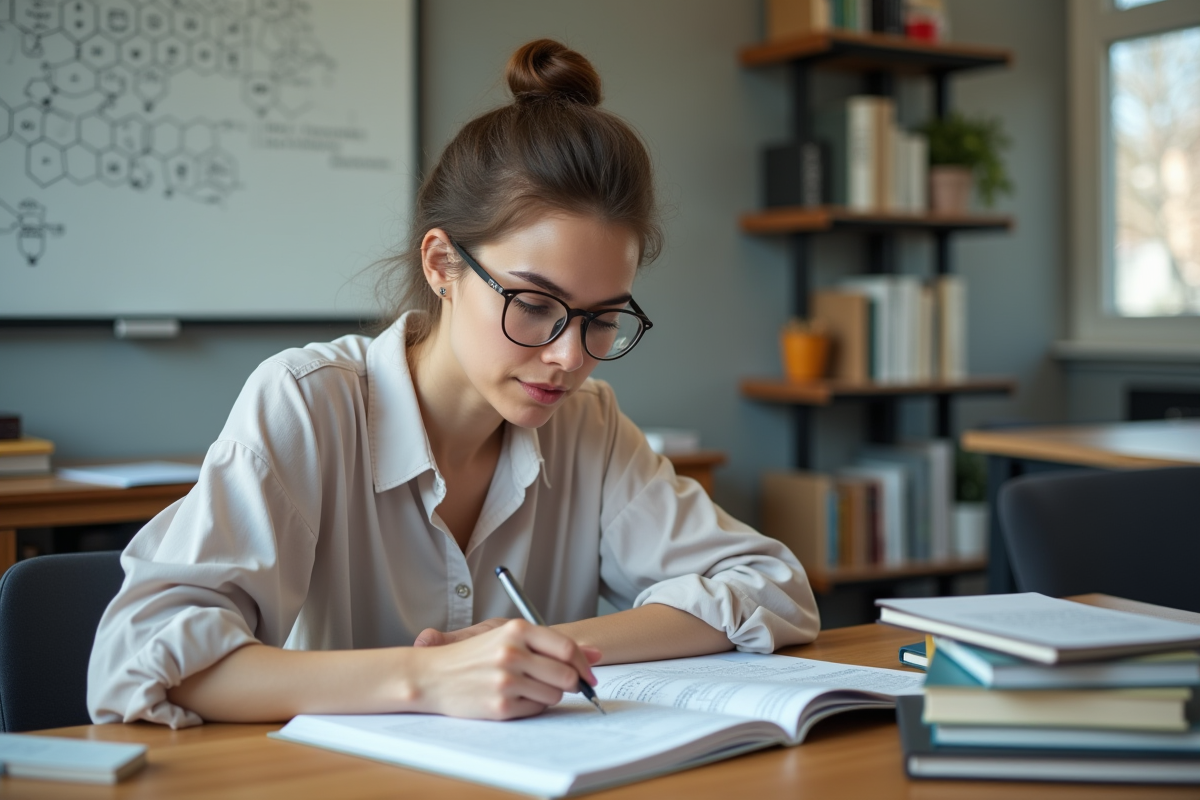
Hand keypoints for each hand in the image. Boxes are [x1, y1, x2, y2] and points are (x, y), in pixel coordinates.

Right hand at [405, 619, 601, 719]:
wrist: (432, 676)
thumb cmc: (473, 655)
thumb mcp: (508, 637)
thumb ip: (551, 643)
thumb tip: (596, 653)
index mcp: (516, 630)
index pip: (567, 649)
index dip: (584, 665)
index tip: (590, 675)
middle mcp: (512, 653)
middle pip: (566, 676)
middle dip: (571, 683)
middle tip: (563, 685)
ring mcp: (506, 681)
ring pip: (554, 696)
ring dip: (548, 695)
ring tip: (528, 688)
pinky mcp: (501, 707)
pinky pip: (536, 711)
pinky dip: (532, 707)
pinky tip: (514, 698)